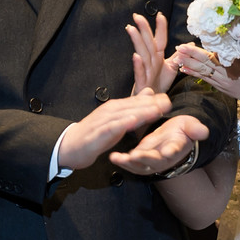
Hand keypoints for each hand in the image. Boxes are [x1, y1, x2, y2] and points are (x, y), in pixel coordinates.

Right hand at [56, 92, 172, 171]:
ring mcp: (103, 121)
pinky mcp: (97, 133)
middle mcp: (110, 111)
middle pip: (132, 106)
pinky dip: (122, 124)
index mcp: (116, 108)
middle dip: (150, 104)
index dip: (152, 101)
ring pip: (124, 115)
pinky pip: (111, 128)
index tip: (168, 100)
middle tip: (167, 103)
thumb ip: (133, 108)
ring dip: (140, 112)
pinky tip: (132, 122)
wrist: (70, 145)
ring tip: (155, 111)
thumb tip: (149, 94)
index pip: (136, 102)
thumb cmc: (96, 134)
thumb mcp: (117, 120)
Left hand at [110, 112, 209, 174]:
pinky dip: (123, 161)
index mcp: (176, 148)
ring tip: (117, 158)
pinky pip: (132, 163)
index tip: (167, 151)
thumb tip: (204, 132)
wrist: (176, 135)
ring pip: (140, 165)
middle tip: (134, 155)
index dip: (170, 151)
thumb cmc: (183, 130)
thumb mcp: (190, 126)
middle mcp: (164, 158)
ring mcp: (152, 161)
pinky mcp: (142, 159)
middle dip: (144, 158)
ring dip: (129, 163)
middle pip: (154, 161)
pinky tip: (113, 156)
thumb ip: (195, 129)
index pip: (174, 151)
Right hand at [126, 12, 176, 96]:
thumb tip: (189, 45)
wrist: (152, 102)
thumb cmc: (159, 84)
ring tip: (131, 29)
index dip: (161, 28)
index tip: (161, 15)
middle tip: (137, 16)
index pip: (161, 40)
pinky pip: (140, 73)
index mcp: (158, 57)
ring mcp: (146, 72)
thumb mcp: (171, 68)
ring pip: (141, 54)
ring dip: (137, 41)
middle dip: (143, 29)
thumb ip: (178, 56)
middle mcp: (151, 62)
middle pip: (148, 43)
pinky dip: (138, 65)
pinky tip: (136, 56)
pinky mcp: (142, 83)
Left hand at [174, 43, 239, 100]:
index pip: (214, 55)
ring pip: (202, 71)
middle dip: (190, 55)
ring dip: (189, 64)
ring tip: (177, 58)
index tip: (189, 44)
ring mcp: (221, 81)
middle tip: (178, 48)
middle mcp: (225, 72)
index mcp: (234, 63)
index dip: (200, 50)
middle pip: (204, 62)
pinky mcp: (219, 86)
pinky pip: (204, 78)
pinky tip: (184, 69)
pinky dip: (193, 74)